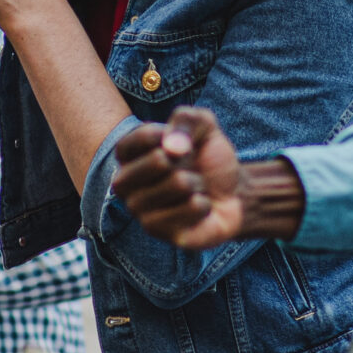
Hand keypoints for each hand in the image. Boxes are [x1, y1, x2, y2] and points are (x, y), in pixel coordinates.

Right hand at [115, 108, 247, 247]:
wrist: (229, 193)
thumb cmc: (206, 157)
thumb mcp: (202, 125)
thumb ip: (186, 120)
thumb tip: (172, 148)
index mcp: (126, 154)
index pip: (144, 137)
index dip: (174, 136)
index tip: (183, 143)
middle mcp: (123, 183)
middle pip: (159, 161)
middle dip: (188, 162)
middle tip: (189, 170)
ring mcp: (138, 210)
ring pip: (180, 184)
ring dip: (198, 184)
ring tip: (194, 189)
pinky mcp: (158, 232)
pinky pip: (193, 207)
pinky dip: (205, 204)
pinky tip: (198, 208)